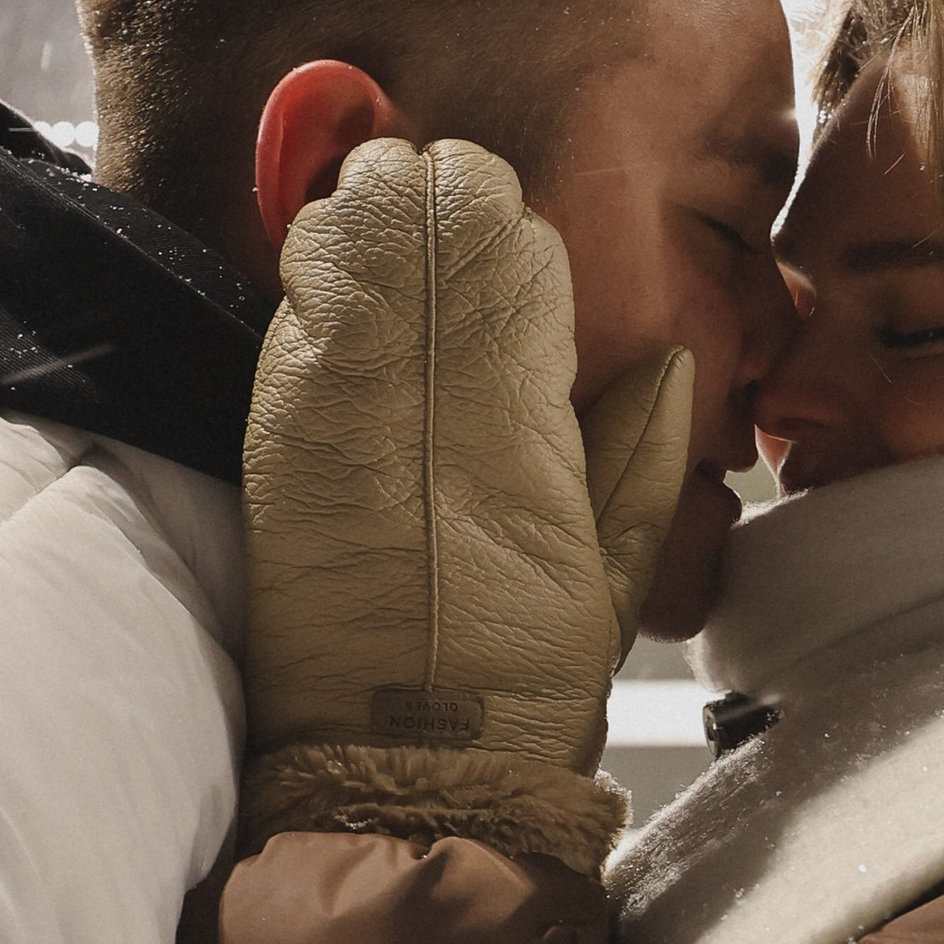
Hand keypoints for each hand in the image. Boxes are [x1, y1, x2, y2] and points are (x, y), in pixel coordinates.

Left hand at [242, 138, 691, 840]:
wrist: (401, 773)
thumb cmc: (513, 693)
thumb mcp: (614, 576)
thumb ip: (640, 460)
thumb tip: (666, 369)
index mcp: (527, 436)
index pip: (516, 273)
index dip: (504, 223)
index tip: (502, 204)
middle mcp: (432, 414)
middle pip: (426, 249)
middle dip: (429, 200)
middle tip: (433, 169)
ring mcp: (342, 425)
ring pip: (352, 268)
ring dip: (364, 219)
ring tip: (377, 185)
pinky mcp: (277, 451)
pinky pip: (295, 326)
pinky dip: (312, 278)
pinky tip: (321, 248)